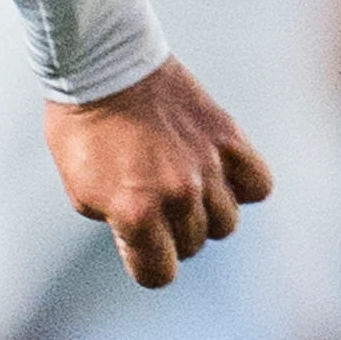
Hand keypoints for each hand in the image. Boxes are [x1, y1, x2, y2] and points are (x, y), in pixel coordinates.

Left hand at [43, 58, 270, 289]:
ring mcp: (206, 166)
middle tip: (154, 203)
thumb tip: (150, 240)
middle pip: (193, 245)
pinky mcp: (227, 137)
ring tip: (185, 187)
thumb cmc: (82, 130)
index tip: (139, 243)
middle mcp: (177, 195)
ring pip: (227, 222)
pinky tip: (221, 175)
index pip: (159, 274)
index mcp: (135, 212)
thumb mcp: (82, 192)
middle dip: (172, 233)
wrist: (103, 66)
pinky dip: (243, 186)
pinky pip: (258, 184)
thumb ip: (120, 225)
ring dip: (206, 213)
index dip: (147, 263)